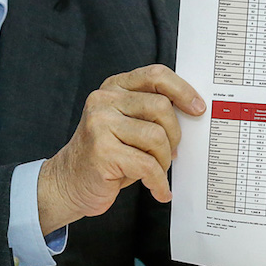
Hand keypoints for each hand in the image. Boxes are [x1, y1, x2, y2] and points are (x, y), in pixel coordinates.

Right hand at [36, 64, 205, 233]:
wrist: (68, 182)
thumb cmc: (106, 154)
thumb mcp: (125, 124)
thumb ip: (149, 112)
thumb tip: (190, 114)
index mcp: (114, 87)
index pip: (155, 75)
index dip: (182, 89)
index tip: (197, 108)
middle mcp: (104, 100)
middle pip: (161, 106)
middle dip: (174, 135)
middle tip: (170, 153)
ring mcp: (100, 124)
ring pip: (156, 137)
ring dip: (164, 160)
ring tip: (157, 171)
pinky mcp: (102, 151)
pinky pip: (146, 166)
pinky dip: (158, 182)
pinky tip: (159, 190)